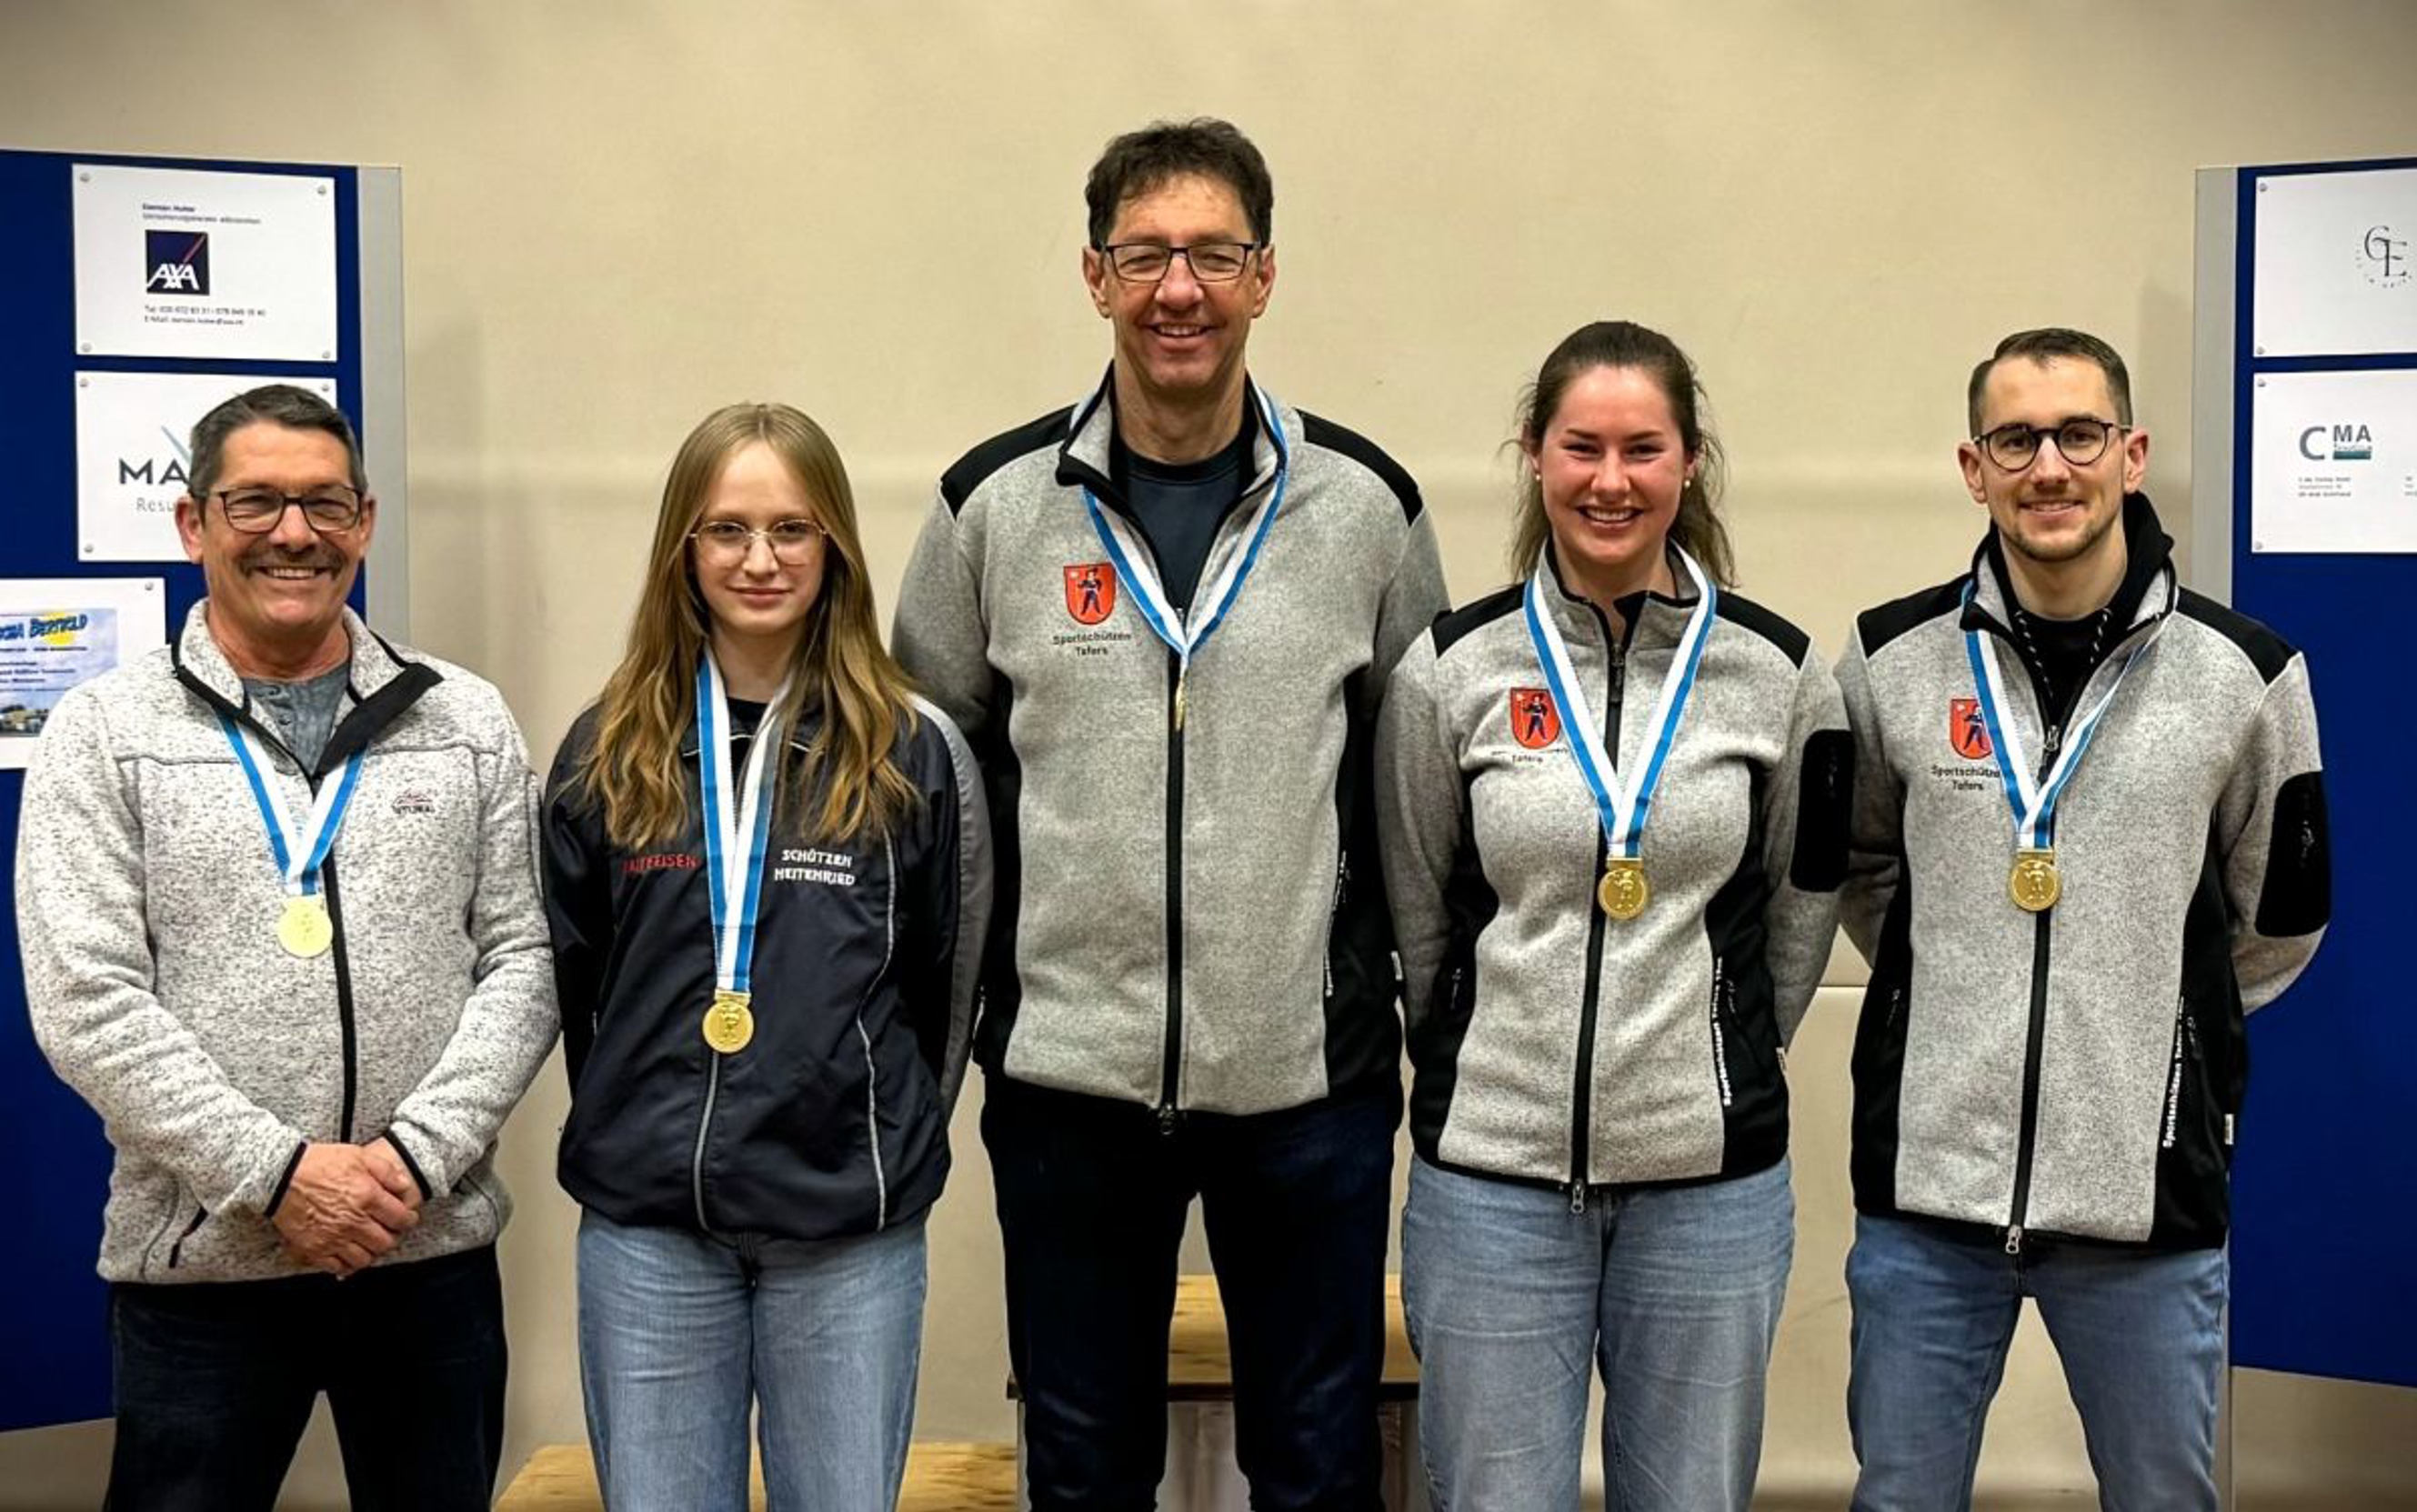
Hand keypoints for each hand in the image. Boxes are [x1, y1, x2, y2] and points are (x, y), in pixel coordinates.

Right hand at [272, 1142, 418, 1278]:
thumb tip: (404, 1186)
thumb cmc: (318, 1163)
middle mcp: (353, 1221)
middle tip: (390, 1231)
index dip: (408, 1220)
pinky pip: (337, 1266)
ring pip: (364, 1259)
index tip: (407, 1219)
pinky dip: (346, 1263)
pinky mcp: (314, 1248)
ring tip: (369, 1242)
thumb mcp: (358, 1155)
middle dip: (392, 1237)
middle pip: (385, 1242)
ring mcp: (333, 1237)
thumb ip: (386, 1171)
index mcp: (367, 1197)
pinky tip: (348, 1253)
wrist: (280, 1175)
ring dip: (370, 1252)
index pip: (400, 1219)